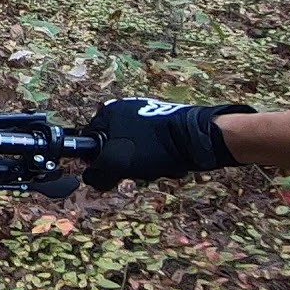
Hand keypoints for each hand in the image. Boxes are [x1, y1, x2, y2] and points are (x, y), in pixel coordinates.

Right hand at [82, 98, 255, 190]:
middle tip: (139, 170)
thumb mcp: (117, 162)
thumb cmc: (153, 146)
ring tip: (158, 167)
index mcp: (109, 112)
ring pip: (135, 151)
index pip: (90, 142)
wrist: (199, 138)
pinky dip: (160, 158)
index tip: (113, 171)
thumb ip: (97, 173)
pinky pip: (153, 148)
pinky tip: (170, 162)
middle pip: (114, 148)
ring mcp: (147, 116)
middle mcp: (125, 110)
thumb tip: (91, 179)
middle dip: (127, 166)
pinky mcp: (166, 124)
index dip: (99, 161)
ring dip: (145, 165)